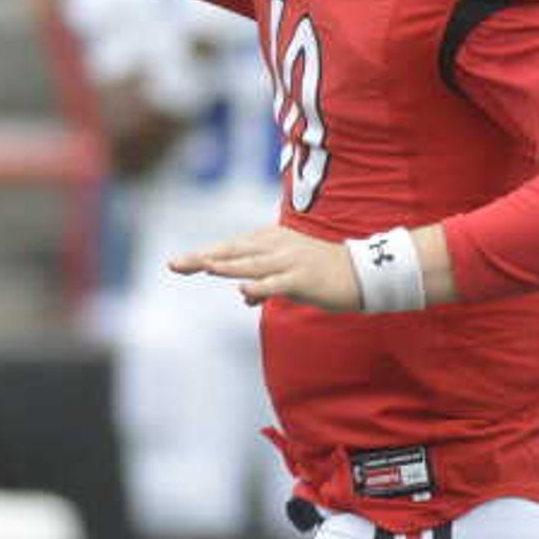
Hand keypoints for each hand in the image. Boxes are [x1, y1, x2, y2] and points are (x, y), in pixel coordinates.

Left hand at [170, 223, 364, 311]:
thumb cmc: (324, 274)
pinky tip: (243, 290)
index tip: (177, 264)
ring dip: (226, 266)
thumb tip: (244, 296)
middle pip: (233, 251)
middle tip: (175, 265)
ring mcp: (291, 261)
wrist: (364, 274)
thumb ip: (265, 284)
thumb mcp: (289, 278)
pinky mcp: (304, 278)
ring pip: (251, 264)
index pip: (231, 248)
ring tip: (201, 267)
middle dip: (203, 258)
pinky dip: (260, 286)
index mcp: (271, 241)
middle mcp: (278, 246)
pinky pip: (277, 283)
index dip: (204, 255)